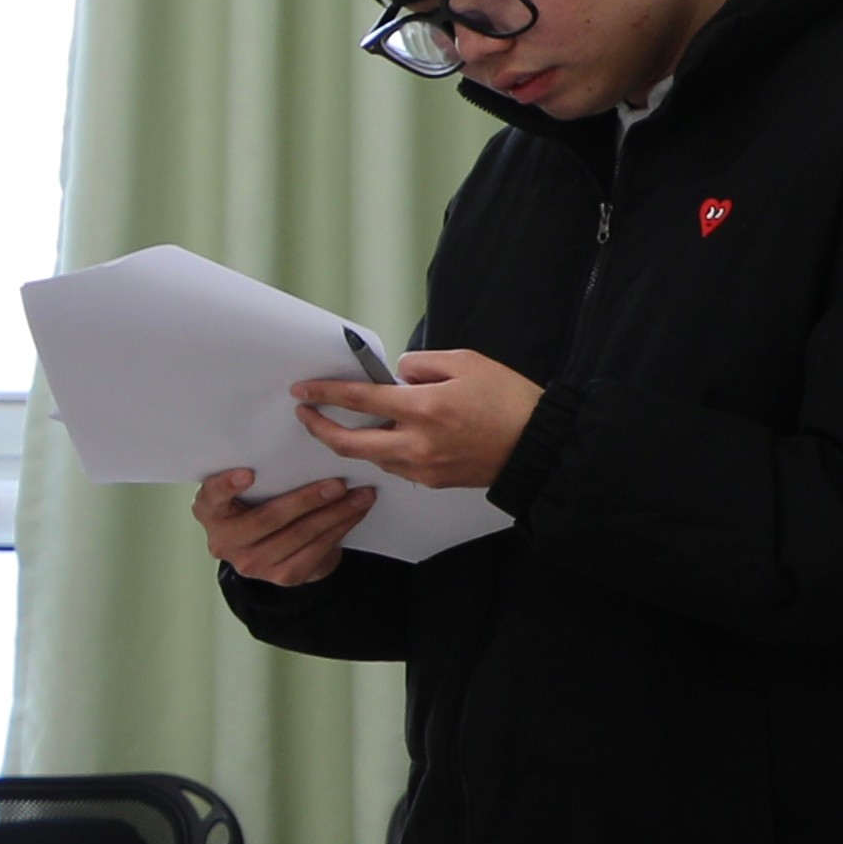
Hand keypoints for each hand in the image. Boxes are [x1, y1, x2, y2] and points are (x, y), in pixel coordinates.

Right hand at [192, 465, 369, 589]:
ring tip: (360, 495)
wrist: (274, 548)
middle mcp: (224, 542)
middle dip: (308, 500)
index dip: (226, 486)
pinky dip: (340, 528)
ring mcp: (252, 563)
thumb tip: (299, 445)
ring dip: (336, 513)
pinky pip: (316, 550)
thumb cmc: (261, 505)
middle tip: (338, 484)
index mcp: (210, 513)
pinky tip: (355, 513)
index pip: (212, 497)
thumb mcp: (248, 490)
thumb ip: (260, 476)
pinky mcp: (282, 576)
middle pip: (269, 518)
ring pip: (300, 535)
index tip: (248, 474)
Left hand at [294, 348, 540, 491]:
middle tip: (306, 415)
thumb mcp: (466, 363)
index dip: (325, 393)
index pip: (359, 399)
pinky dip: (383, 452)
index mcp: (424, 408)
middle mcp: (417, 443)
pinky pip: (395, 466)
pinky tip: (386, 437)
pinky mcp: (433, 481)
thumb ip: (422, 365)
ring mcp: (423, 467)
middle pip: (349, 443)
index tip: (303, 391)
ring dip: (354, 441)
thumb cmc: (509, 399)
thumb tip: (397, 374)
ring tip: (348, 423)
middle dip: (319, 429)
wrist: (539, 445)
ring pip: (371, 456)